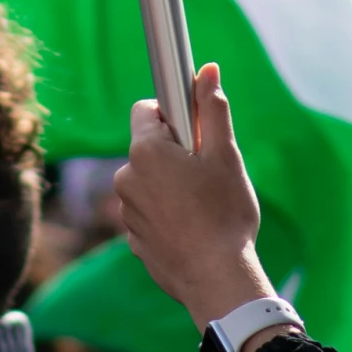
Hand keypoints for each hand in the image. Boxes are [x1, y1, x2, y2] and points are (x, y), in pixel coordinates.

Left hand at [114, 65, 275, 332]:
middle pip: (148, 148)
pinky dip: (166, 216)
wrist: (218, 281)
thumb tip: (206, 70)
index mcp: (144, 151)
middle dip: (174, 153)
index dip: (173, 115)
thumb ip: (212, 109)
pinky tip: (192, 230)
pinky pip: (149, 214)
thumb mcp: (225, 154)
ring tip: (202, 206)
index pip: (147, 110)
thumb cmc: (224, 213)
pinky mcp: (134, 242)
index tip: (195, 132)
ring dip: (169, 186)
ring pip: (148, 183)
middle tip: (206, 172)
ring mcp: (127, 214)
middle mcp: (126, 178)